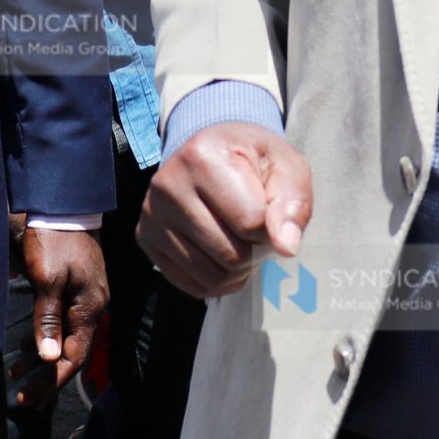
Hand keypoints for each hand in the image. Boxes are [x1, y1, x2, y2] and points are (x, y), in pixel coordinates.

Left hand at [21, 224, 106, 393]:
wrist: (64, 204)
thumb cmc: (53, 240)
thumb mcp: (46, 280)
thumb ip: (47, 319)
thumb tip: (48, 358)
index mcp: (89, 307)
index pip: (74, 357)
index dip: (52, 380)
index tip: (30, 398)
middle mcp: (93, 306)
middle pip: (71, 352)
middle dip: (47, 377)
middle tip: (24, 398)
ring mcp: (86, 296)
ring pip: (66, 338)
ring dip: (42, 358)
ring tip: (16, 373)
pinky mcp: (77, 287)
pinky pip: (63, 322)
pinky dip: (45, 338)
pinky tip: (28, 347)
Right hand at [137, 122, 311, 298]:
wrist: (213, 152)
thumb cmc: (253, 161)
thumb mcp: (286, 168)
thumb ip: (293, 204)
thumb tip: (286, 247)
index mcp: (201, 156)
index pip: (251, 223)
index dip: (272, 225)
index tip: (267, 206)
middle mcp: (167, 185)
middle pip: (230, 255)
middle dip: (254, 250)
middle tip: (255, 227)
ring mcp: (151, 214)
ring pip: (210, 276)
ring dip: (238, 270)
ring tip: (241, 241)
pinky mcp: (146, 239)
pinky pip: (191, 286)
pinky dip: (218, 282)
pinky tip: (223, 256)